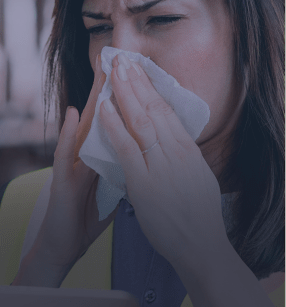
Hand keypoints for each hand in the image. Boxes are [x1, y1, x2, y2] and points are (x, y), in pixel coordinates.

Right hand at [17, 55, 115, 285]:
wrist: (64, 246)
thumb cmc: (85, 218)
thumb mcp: (112, 188)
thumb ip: (123, 166)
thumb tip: (145, 152)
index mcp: (99, 156)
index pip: (115, 122)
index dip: (127, 99)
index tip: (138, 72)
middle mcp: (83, 155)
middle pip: (100, 115)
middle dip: (110, 87)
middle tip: (118, 56)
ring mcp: (70, 164)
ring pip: (82, 126)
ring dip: (90, 100)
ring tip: (100, 74)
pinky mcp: (61, 179)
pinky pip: (65, 153)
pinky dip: (68, 133)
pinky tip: (73, 114)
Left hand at [98, 53, 226, 269]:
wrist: (200, 248)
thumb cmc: (196, 218)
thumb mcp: (194, 180)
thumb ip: (180, 159)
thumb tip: (172, 141)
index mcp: (188, 151)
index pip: (166, 111)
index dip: (150, 87)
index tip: (138, 68)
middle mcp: (178, 153)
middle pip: (154, 108)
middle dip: (137, 81)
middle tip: (122, 58)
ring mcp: (162, 166)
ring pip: (142, 120)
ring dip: (125, 93)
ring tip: (113, 71)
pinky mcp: (145, 182)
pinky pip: (127, 147)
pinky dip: (115, 125)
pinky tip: (104, 108)